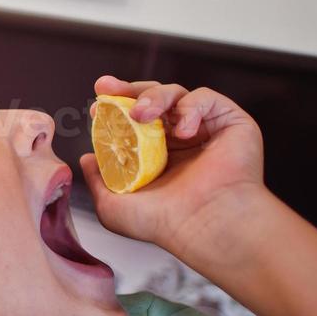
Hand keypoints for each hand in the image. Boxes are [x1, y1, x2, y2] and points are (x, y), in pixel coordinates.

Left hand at [78, 76, 267, 257]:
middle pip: (152, 99)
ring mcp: (205, 131)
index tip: (96, 105)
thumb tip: (86, 159)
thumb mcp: (114, 206)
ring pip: (176, 94)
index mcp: (155, 157)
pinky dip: (190, 107)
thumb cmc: (165, 223)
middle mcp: (180, 142)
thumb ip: (97, 181)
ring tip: (141, 113)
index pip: (134, 121)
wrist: (205, 225)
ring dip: (153, 97)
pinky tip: (183, 131)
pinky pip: (206, 98)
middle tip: (107, 90)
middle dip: (127, 90)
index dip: (114, 108)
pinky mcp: (230, 123)